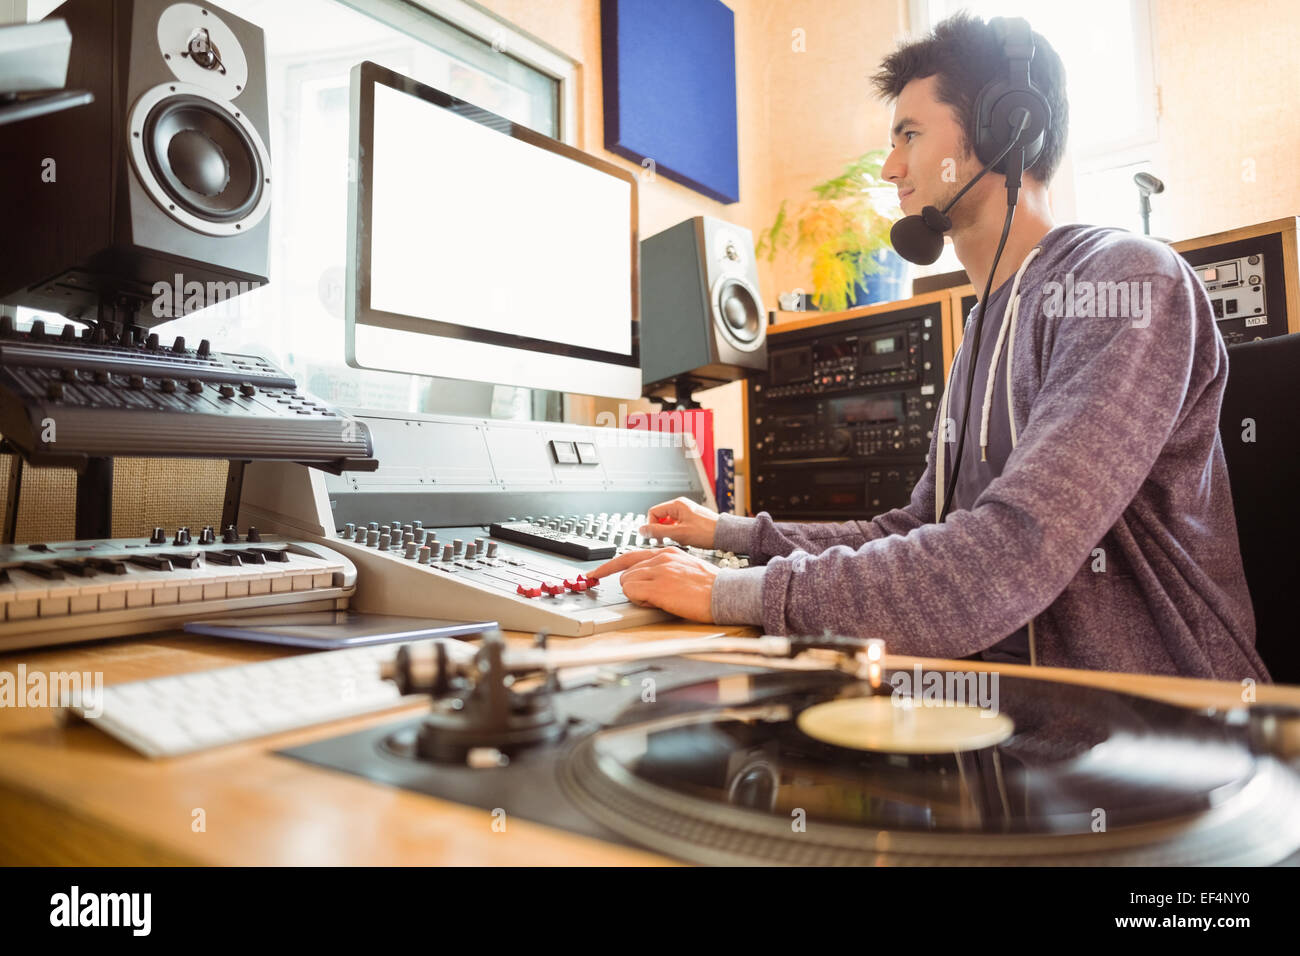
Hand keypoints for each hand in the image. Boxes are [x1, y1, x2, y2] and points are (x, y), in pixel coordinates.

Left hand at [589, 548, 718, 621]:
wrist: (726, 593)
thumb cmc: (710, 587)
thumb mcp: (686, 569)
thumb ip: (665, 569)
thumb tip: (647, 580)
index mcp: (667, 552)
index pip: (629, 556)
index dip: (609, 567)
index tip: (595, 573)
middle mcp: (661, 558)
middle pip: (625, 572)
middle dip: (633, 587)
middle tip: (649, 598)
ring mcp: (659, 572)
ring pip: (626, 582)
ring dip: (637, 595)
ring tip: (661, 600)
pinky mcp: (659, 587)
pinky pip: (631, 592)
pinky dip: (639, 601)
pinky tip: (658, 603)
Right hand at [639, 496, 718, 548]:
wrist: (725, 535)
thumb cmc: (706, 532)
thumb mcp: (678, 533)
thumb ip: (658, 531)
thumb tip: (642, 530)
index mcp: (676, 505)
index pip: (653, 512)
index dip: (651, 525)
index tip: (655, 537)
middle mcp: (681, 506)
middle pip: (660, 518)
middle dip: (662, 531)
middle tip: (667, 540)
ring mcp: (686, 513)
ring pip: (669, 524)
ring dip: (671, 534)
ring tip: (680, 540)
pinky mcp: (691, 520)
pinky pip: (677, 527)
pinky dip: (678, 535)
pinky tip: (686, 541)